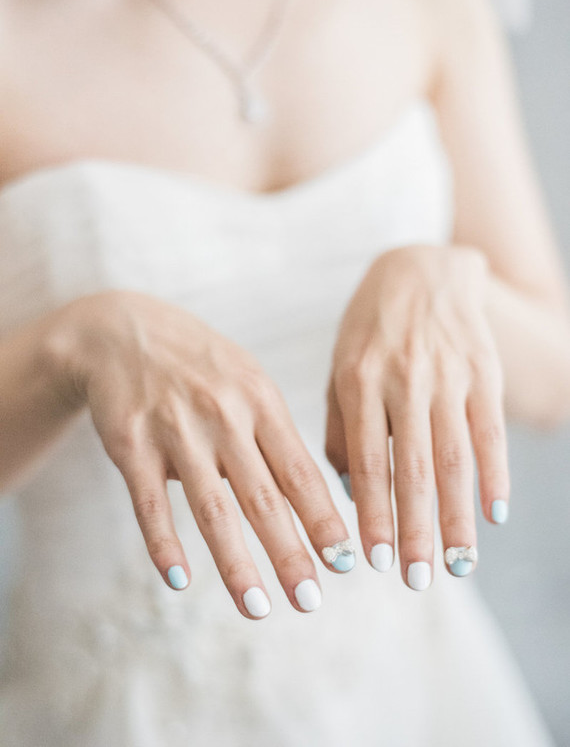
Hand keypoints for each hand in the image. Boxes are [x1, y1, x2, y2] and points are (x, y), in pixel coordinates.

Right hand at [52, 290, 353, 617]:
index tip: (345, 560)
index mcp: (260, 401)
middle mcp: (223, 417)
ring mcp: (176, 431)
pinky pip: (150, 505)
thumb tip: (309, 497)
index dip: (323, 520)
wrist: (123, 331)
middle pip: (263, 499)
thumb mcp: (247, 379)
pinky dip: (165, 546)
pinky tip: (180, 581)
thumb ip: (274, 433)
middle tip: (310, 602)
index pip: (300, 472)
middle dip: (290, 554)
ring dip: (236, 565)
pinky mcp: (131, 445)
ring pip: (211, 510)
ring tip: (258, 608)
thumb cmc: (198, 363)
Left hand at [324, 244, 509, 588]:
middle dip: (416, 529)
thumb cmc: (369, 329)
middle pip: (414, 468)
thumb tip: (352, 491)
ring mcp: (448, 375)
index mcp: (359, 381)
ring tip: (459, 564)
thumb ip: (340, 427)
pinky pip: (489, 430)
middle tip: (418, 580)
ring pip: (456, 457)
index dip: (372, 514)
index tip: (373, 561)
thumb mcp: (340, 367)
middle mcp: (404, 380)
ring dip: (458, 516)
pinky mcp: (482, 371)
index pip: (367, 461)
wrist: (420, 269)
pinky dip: (495, 474)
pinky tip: (494, 514)